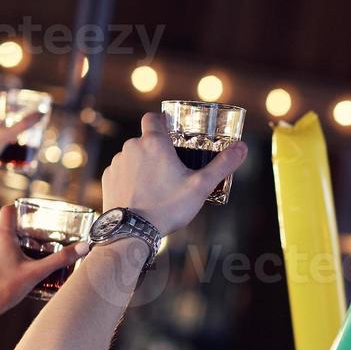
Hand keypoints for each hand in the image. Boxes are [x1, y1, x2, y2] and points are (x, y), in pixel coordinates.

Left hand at [0, 205, 87, 327]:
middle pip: (7, 229)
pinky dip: (1, 261)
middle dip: (22, 235)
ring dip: (11, 249)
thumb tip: (83, 247)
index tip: (31, 215)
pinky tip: (10, 274)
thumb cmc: (5, 289)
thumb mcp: (37, 273)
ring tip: (25, 262)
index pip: (8, 210)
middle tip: (37, 245)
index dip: (20, 209)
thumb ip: (60, 259)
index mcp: (3, 237)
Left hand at [101, 113, 248, 235]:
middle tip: (173, 170)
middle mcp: (132, 147)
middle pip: (146, 140)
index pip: (153, 117)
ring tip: (157, 187)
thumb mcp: (201, 187)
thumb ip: (223, 165)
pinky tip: (142, 194)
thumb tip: (243, 147)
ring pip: (134, 156)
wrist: (132, 232)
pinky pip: (122, 171)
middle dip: (158, 151)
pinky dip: (131, 178)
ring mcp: (117, 162)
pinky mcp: (108, 178)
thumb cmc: (168, 208)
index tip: (172, 134)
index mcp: (154, 143)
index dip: (162, 122)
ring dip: (144, 165)